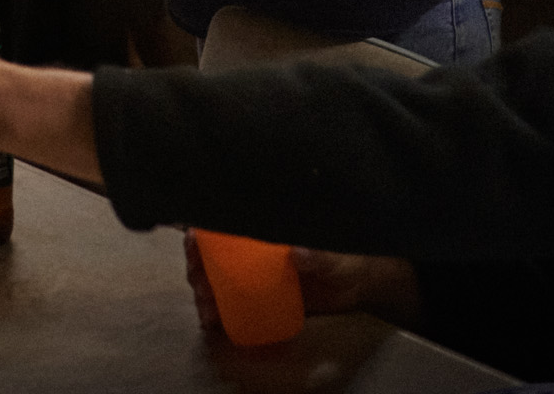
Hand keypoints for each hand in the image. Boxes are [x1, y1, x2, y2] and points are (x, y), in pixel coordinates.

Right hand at [184, 235, 419, 332]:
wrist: (361, 286)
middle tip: (199, 285)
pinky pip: (234, 308)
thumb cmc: (346, 256)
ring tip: (207, 312)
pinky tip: (212, 325)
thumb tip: (297, 253)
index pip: (224, 227)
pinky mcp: (263, 303)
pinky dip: (220, 316)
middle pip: (213, 257)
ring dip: (205, 296)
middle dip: (198, 269)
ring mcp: (257, 279)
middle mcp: (254, 253)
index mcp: (263, 232)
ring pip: (218, 284)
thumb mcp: (333, 251)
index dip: (201, 233)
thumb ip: (317, 252)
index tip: (191, 241)